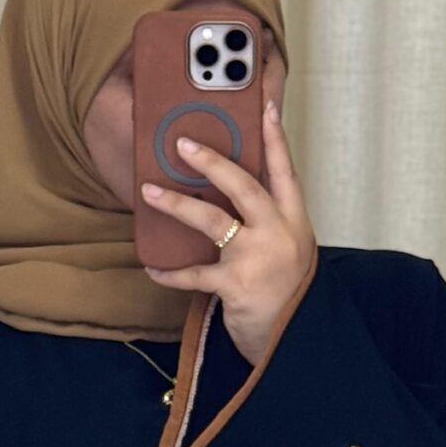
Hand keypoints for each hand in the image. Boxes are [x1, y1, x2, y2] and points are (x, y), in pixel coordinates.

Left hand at [139, 95, 316, 362]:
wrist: (296, 339)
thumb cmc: (288, 294)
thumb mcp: (290, 251)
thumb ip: (268, 223)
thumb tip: (229, 196)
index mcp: (294, 220)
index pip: (285, 170)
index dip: (275, 138)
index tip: (266, 106)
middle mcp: (279, 233)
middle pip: (244, 185)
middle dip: (212, 161)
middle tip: (183, 144)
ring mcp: (258, 257)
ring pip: (212, 219)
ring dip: (177, 204)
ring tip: (149, 191)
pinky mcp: (236, 284)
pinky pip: (195, 273)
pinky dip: (171, 272)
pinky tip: (154, 268)